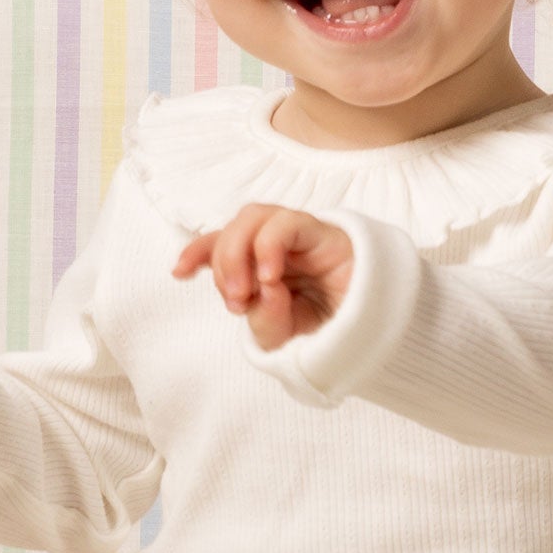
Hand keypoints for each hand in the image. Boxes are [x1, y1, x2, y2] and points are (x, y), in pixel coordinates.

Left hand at [172, 205, 353, 350]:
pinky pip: (288, 224)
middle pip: (233, 227)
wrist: (374, 332)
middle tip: (234, 301)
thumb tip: (260, 291)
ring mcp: (300, 236)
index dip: (197, 251)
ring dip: (238, 252)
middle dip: (221, 262)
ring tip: (246, 293)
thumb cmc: (326, 329)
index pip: (221, 243)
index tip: (179, 272)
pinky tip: (271, 278)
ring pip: (253, 216)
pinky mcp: (326, 234)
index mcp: (261, 264)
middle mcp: (277, 243)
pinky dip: (269, 247)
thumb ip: (263, 320)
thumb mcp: (283, 337)